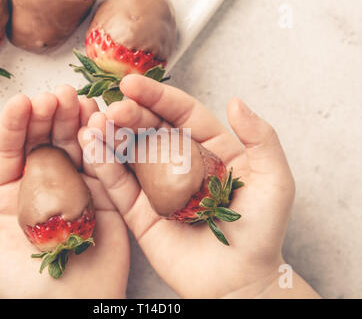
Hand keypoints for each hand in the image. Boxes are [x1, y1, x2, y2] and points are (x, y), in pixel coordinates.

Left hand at [0, 86, 128, 297]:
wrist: (73, 307)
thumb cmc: (26, 289)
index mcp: (9, 193)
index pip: (9, 150)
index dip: (15, 125)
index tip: (23, 103)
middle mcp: (41, 183)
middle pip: (42, 140)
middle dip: (48, 115)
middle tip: (56, 96)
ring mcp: (73, 185)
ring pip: (72, 144)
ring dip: (74, 119)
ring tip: (77, 100)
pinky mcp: (101, 192)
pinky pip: (100, 161)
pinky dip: (100, 140)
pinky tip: (98, 120)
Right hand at [79, 75, 319, 297]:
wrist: (239, 282)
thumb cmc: (261, 232)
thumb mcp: (275, 180)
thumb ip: (261, 138)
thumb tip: (235, 101)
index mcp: (211, 150)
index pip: (181, 114)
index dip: (158, 97)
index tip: (132, 83)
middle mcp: (181, 164)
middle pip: (151, 130)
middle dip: (131, 115)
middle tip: (113, 109)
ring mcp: (157, 188)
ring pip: (130, 154)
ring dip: (110, 136)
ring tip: (95, 121)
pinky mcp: (139, 213)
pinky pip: (119, 186)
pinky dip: (103, 166)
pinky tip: (91, 147)